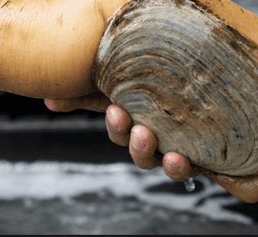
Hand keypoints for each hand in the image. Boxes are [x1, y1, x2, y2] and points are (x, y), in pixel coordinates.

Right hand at [44, 95, 196, 180]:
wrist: (209, 99)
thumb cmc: (159, 92)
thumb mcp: (124, 87)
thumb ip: (89, 95)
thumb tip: (48, 100)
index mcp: (136, 119)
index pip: (119, 125)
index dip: (115, 123)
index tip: (115, 110)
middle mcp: (151, 138)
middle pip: (135, 145)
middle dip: (129, 137)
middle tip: (131, 123)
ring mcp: (171, 148)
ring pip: (155, 160)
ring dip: (147, 153)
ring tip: (149, 138)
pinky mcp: (196, 156)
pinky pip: (186, 169)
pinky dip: (179, 167)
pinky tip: (179, 158)